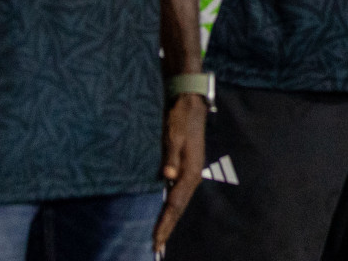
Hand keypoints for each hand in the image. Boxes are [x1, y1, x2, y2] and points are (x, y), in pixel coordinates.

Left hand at [152, 94, 206, 250]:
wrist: (188, 101)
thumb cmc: (179, 117)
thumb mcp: (174, 134)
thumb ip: (171, 156)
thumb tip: (168, 177)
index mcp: (190, 171)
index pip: (175, 204)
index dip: (165, 224)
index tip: (156, 241)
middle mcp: (192, 174)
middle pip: (179, 207)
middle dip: (168, 227)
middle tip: (156, 247)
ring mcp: (190, 171)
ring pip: (179, 201)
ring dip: (170, 218)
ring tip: (160, 234)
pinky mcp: (185, 166)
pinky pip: (178, 193)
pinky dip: (171, 206)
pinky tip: (165, 210)